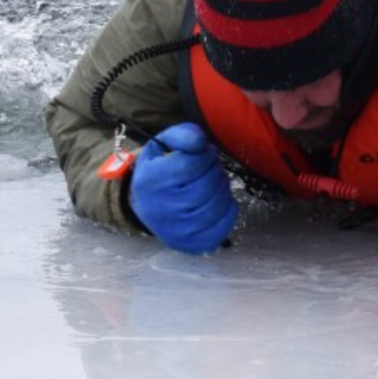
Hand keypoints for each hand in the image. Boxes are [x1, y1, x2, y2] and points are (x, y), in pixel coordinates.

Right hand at [129, 122, 237, 254]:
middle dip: (214, 169)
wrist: (149, 205)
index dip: (205, 154)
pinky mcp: (194, 243)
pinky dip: (228, 207)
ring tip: (211, 182)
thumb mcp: (163, 144)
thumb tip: (200, 141)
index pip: (191, 163)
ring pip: (218, 202)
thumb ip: (183, 135)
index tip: (202, 153)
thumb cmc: (161, 169)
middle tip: (208, 167)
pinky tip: (217, 200)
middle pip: (208, 184)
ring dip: (222, 186)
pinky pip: (225, 223)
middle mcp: (162, 209)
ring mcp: (178, 230)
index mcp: (151, 181)